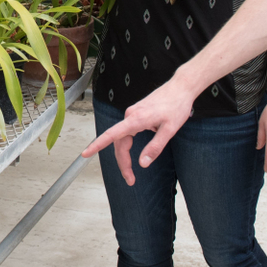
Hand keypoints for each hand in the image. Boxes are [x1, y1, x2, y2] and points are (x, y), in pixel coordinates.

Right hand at [82, 79, 198, 184]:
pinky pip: (127, 132)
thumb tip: (143, 163)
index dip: (97, 145)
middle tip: (130, 180)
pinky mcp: (137, 113)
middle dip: (123, 163)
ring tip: (132, 172)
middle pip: (119, 143)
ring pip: (123, 139)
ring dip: (125, 156)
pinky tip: (138, 151)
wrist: (181, 87)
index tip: (85, 153)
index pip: (112, 134)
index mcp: (136, 119)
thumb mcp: (170, 129)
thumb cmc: (177, 105)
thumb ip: (155, 147)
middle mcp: (131, 115)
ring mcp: (133, 114)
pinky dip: (128, 145)